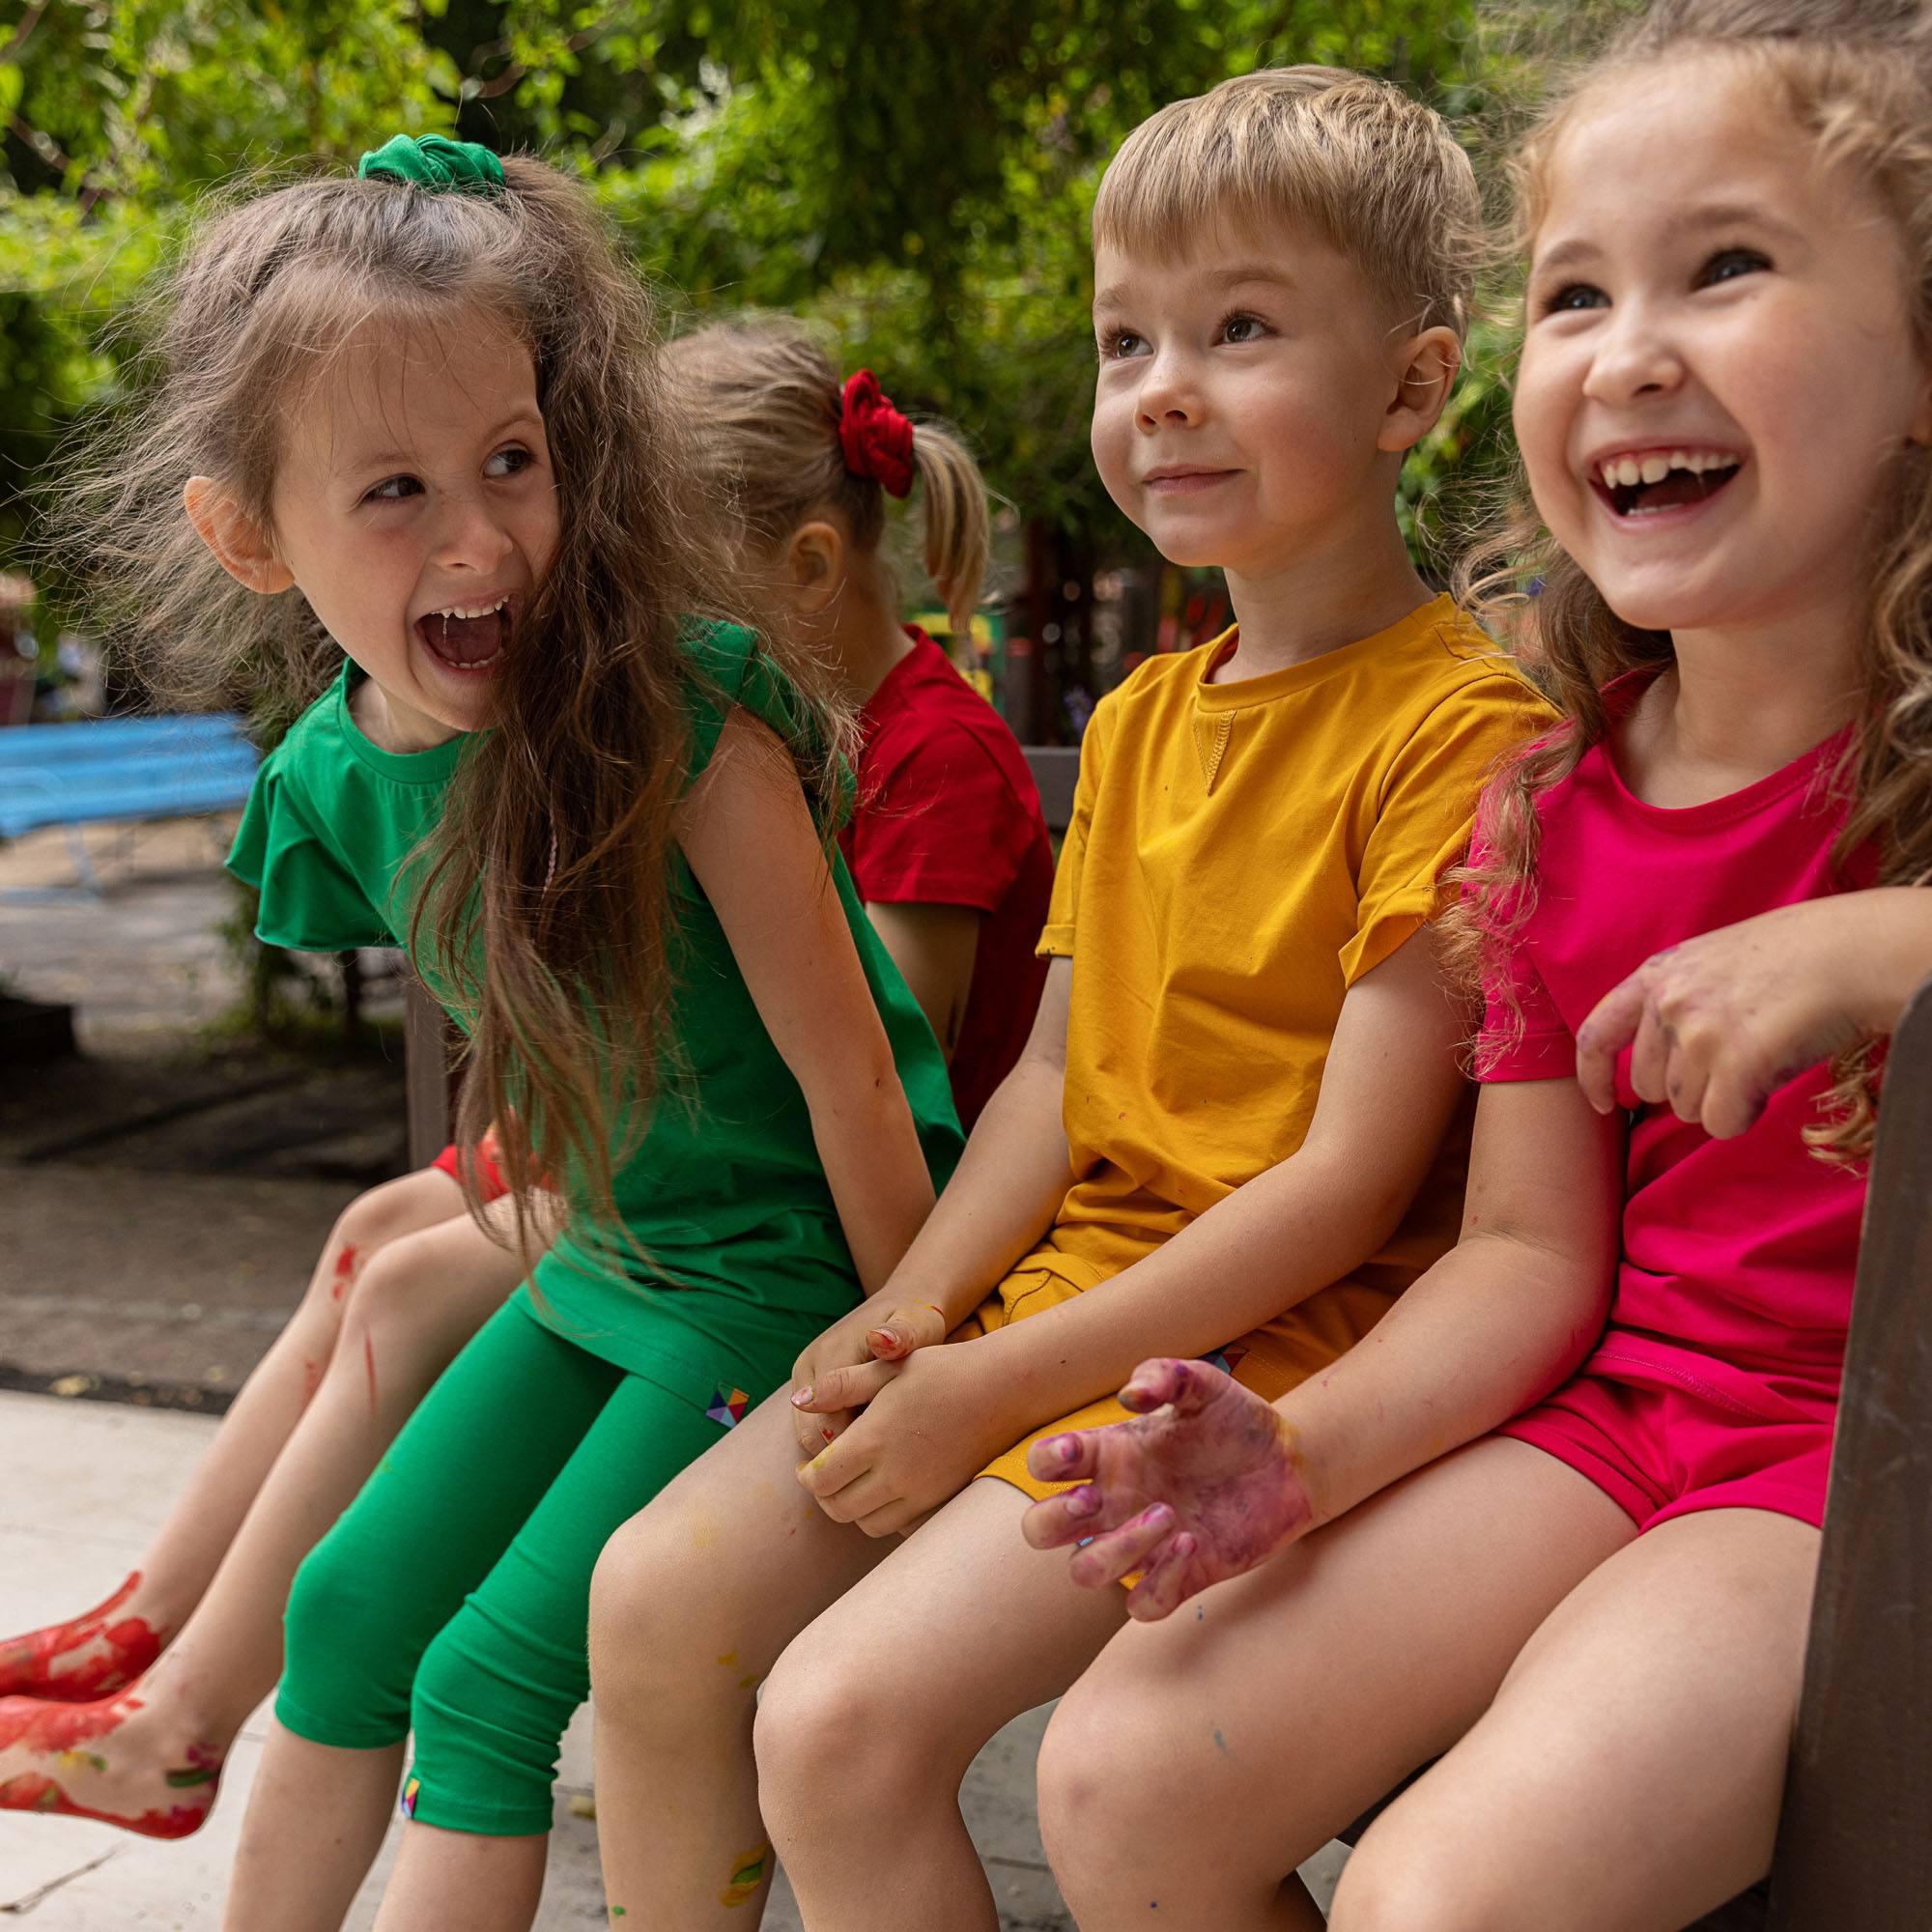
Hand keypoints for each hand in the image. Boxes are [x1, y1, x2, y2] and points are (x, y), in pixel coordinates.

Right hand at [788, 1293, 951, 1457]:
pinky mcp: (808, 1386)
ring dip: (839, 1447)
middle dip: (843, 1454)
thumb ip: (901, 1335)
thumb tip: (879, 1339)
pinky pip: (814, 1425)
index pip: (826, 1424)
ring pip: (808, 1434)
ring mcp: (804, 1378)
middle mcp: (808, 1366)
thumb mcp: (917, 1324)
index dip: (855, 1448)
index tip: (889, 1457)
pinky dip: (838, 1437)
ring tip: (879, 1449)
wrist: (902, 1303)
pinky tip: (870, 1437)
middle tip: (885, 1461)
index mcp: (831, 1354)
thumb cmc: (917, 1319)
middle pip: (811, 1434)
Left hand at [795, 1342, 1004, 1537]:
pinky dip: (886, 1516)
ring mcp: (922, 1493)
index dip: (806, 1476)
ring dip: (853, 1509)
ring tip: (856, 1482)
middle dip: (825, 1496)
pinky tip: (889, 1490)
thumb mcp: (888, 1368)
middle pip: (839, 1509)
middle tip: (825, 1476)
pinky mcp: (942, 1501)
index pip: (821, 1479)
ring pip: (869, 1524)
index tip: (808, 1463)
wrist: (1004, 1388)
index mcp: (875, 1439)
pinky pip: (901, 1527)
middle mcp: (896, 1474)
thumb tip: (799, 1402)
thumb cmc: (944, 1369)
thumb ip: (841, 1386)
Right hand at [1019, 1359, 1313, 1621]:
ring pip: (1084, 1571)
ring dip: (1115, 1550)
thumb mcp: (1203, 1385)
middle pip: (1041, 1529)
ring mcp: (1142, 1544)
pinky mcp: (1179, 1577)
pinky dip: (1158, 1582)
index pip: (1045, 1465)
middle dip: (1055, 1519)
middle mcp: (1115, 1502)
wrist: (1289, 1462)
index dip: (1045, 1462)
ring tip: (1169, 1516)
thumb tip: (1129, 1397)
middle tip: (1096, 1498)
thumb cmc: (1236, 1420)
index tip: (1076, 1451)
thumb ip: (1165, 1376)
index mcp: (1110, 1454)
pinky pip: (1142, 1604)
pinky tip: (1192, 1545)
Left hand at [1574, 899, 1878, 1138]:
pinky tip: (1771, 1080)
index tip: (1605, 1104)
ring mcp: (1697, 1033)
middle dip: (1692, 1089)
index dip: (1594, 1077)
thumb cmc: (1794, 957)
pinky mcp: (1734, 1062)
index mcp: (1657, 976)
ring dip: (1724, 1098)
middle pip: (1652, 1087)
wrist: (1851, 951)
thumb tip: (1663, 1066)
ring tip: (1764, 1055)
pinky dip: (1744, 1115)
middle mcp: (1667, 1003)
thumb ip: (1678, 1003)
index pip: (1597, 1036)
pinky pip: (1719, 1122)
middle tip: (1740, 1061)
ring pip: (1687, 1109)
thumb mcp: (1712, 962)